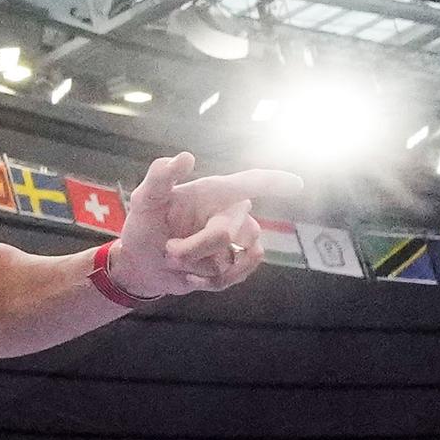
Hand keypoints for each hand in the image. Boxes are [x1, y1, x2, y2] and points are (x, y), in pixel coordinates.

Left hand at [106, 152, 288, 298]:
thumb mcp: (144, 200)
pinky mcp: (232, 266)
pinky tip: (190, 278)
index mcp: (213, 192)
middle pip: (227, 232)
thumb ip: (160, 177)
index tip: (298, 186)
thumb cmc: (144, 225)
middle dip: (191, 248)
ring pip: (234, 259)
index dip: (275, 183)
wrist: (141, 263)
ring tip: (177, 262)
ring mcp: (234, 241)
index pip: (250, 183)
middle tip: (167, 251)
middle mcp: (229, 213)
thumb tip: (184, 157)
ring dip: (199, 267)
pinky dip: (208, 282)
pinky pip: (234, 277)